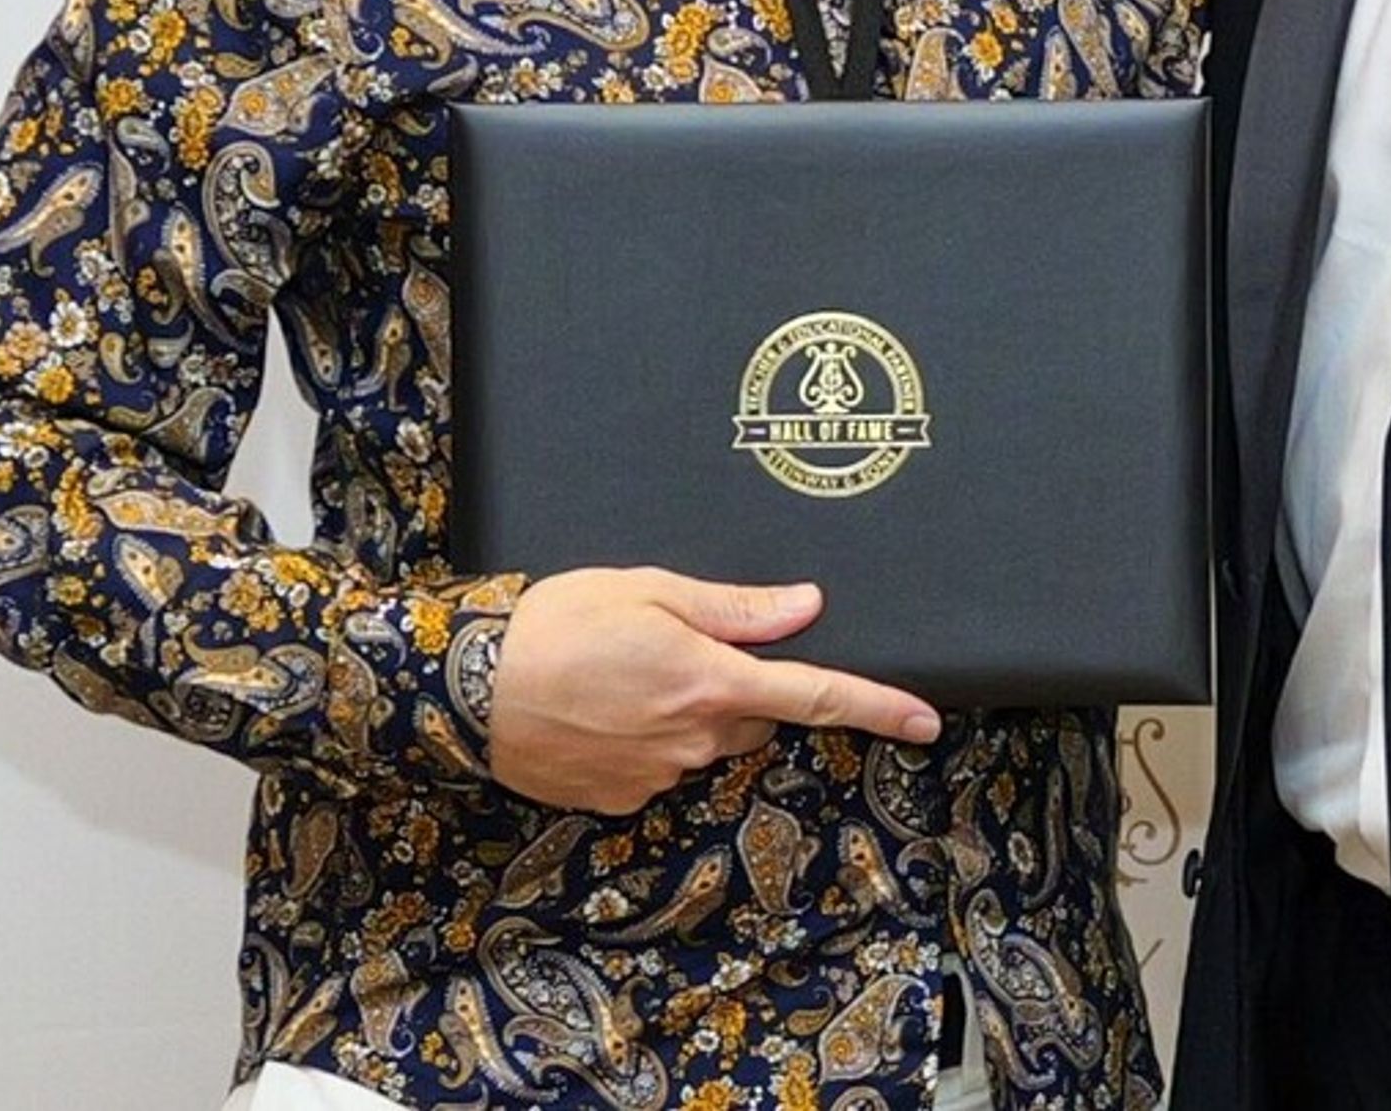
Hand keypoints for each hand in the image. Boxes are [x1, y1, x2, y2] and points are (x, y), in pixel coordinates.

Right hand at [487, 566, 940, 816]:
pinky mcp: (620, 801)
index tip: (927, 720)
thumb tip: (805, 607)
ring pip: (705, 744)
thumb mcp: (647, 589)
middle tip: (677, 647)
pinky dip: (644, 740)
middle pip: (754, 719)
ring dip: (686, 712)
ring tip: (620, 674)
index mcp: (710, 680)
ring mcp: (658, 777)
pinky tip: (599, 710)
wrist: (463, 691)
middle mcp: (694, 739)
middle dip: (738, 687)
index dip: (878, 706)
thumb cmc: (553, 624)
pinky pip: (659, 768)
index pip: (815, 696)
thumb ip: (734, 607)